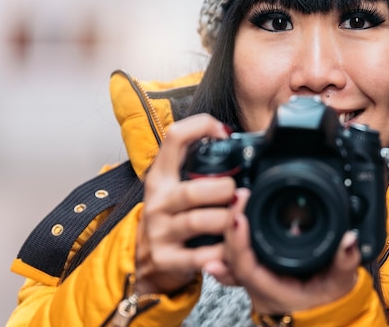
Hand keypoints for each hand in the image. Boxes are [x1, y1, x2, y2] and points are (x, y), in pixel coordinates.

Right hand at [135, 114, 234, 294]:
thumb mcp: (177, 187)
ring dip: (226, 220)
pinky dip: (219, 253)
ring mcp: (159, 231)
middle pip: (193, 190)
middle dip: (223, 190)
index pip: (175, 137)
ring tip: (239, 217)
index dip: (202, 127)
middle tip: (238, 192)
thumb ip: (200, 168)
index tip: (225, 134)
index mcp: (161, 176)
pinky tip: (229, 249)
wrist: (149, 261)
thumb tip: (234, 141)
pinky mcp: (166, 258)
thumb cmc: (173, 217)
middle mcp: (157, 201)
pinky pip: (198, 256)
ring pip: (198, 222)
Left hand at [204, 189, 360, 314]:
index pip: (246, 268)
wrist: (329, 313)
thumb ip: (345, 260)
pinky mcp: (255, 272)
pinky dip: (234, 234)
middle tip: (240, 197)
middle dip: (232, 224)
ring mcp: (253, 282)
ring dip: (230, 226)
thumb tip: (349, 239)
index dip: (239, 242)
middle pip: (231, 257)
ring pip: (230, 255)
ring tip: (237, 200)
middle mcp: (258, 289)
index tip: (240, 218)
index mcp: (274, 292)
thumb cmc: (331, 302)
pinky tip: (232, 217)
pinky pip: (236, 254)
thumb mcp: (342, 281)